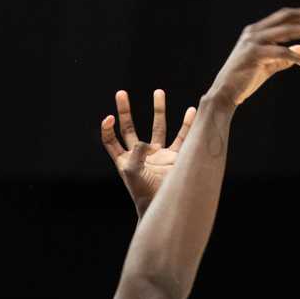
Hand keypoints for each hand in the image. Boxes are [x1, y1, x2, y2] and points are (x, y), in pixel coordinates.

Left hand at [101, 87, 197, 215]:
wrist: (163, 207)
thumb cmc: (143, 194)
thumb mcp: (133, 173)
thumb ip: (135, 154)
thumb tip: (144, 142)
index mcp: (124, 160)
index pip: (111, 140)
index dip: (108, 129)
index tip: (109, 117)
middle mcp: (139, 154)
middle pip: (129, 128)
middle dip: (124, 111)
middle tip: (121, 93)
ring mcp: (157, 154)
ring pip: (158, 127)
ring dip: (158, 109)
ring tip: (158, 91)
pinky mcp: (174, 157)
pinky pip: (182, 137)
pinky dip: (187, 124)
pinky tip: (191, 111)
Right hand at [211, 7, 299, 108]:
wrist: (224, 95)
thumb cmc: (244, 81)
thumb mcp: (268, 67)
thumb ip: (285, 57)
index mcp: (257, 31)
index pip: (286, 16)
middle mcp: (254, 32)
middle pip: (288, 16)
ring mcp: (253, 42)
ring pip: (287, 30)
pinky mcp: (253, 55)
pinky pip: (281, 52)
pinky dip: (297, 57)